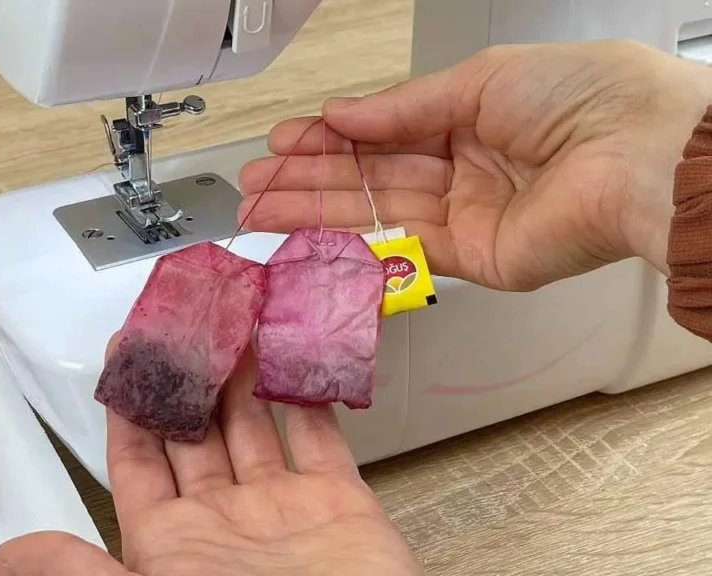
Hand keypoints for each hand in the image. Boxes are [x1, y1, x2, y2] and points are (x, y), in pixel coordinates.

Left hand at [0, 339, 420, 575]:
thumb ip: (81, 573)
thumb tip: (9, 553)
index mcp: (170, 543)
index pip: (137, 458)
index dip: (128, 404)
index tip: (124, 345)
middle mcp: (222, 521)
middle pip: (196, 428)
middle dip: (187, 372)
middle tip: (184, 314)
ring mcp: (282, 511)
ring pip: (253, 424)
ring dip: (243, 372)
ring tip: (232, 316)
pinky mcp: (340, 505)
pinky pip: (320, 437)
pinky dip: (309, 394)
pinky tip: (294, 353)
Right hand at [238, 41, 711, 290]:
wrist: (638, 156)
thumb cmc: (582, 98)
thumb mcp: (478, 79)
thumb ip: (402, 108)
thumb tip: (342, 115)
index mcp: (470, 118)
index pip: (381, 133)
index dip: (328, 139)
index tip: (282, 141)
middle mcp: (464, 169)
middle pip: (369, 177)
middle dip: (307, 181)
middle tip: (254, 187)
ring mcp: (466, 217)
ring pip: (374, 215)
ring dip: (315, 214)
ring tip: (261, 212)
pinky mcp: (474, 260)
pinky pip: (402, 252)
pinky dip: (353, 246)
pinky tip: (311, 239)